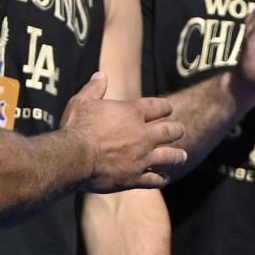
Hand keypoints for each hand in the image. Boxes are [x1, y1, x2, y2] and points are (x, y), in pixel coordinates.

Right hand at [60, 73, 186, 192]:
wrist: (72, 157)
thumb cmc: (75, 127)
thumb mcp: (82, 102)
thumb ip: (94, 88)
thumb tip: (101, 74)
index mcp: (133, 113)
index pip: (160, 106)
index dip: (166, 107)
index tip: (169, 109)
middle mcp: (143, 135)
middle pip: (171, 131)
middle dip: (177, 130)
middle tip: (179, 131)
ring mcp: (142, 157)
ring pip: (170, 156)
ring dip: (178, 156)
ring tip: (182, 156)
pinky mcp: (135, 177)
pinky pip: (154, 179)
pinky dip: (161, 179)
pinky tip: (164, 178)